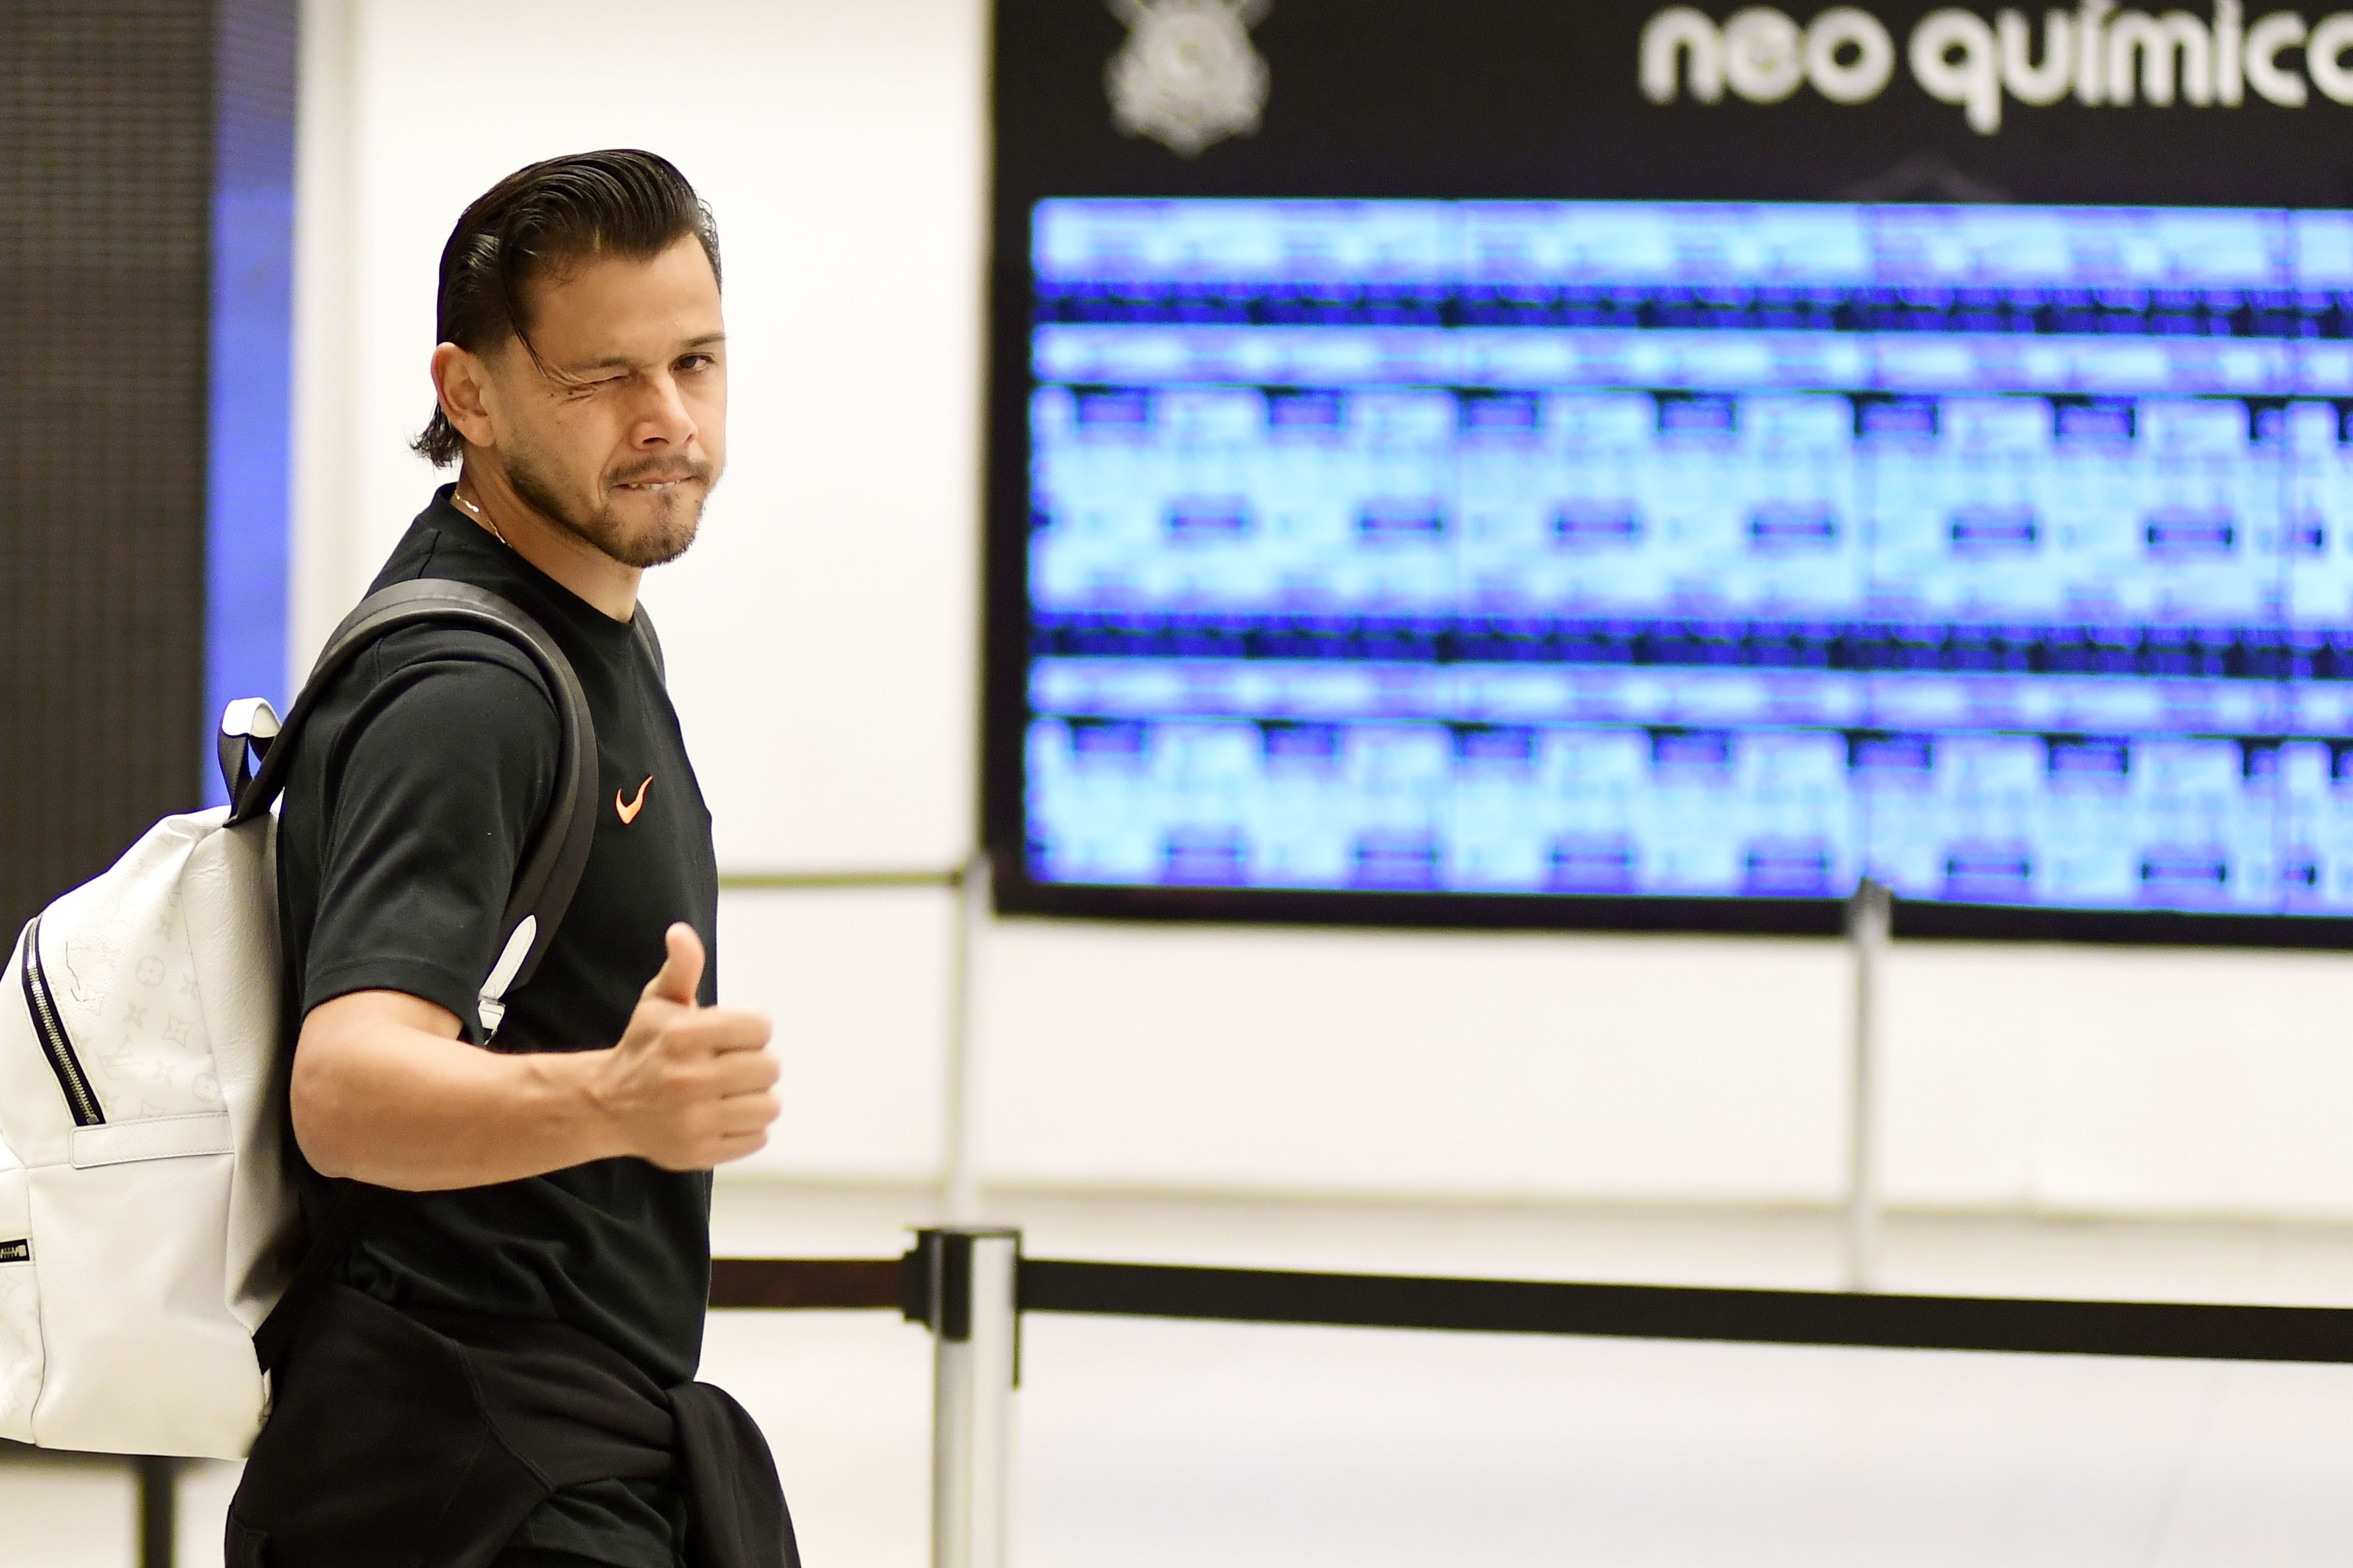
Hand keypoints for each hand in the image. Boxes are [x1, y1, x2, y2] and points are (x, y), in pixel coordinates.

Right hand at [592, 922, 778, 1169]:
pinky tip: (722, 1115)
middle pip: (770, 1067)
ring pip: (770, 1105)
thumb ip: (680, 967)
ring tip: (728, 1091)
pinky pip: (758, 1138)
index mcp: (683, 1035)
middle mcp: (687, 1079)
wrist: (607, 1105)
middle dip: (754, 1063)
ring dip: (755, 1097)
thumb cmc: (645, 1047)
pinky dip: (748, 1128)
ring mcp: (693, 1121)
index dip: (751, 1029)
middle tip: (729, 1065)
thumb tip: (681, 932)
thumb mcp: (658, 1002)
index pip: (762, 1027)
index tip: (731, 1035)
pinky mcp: (699, 1153)